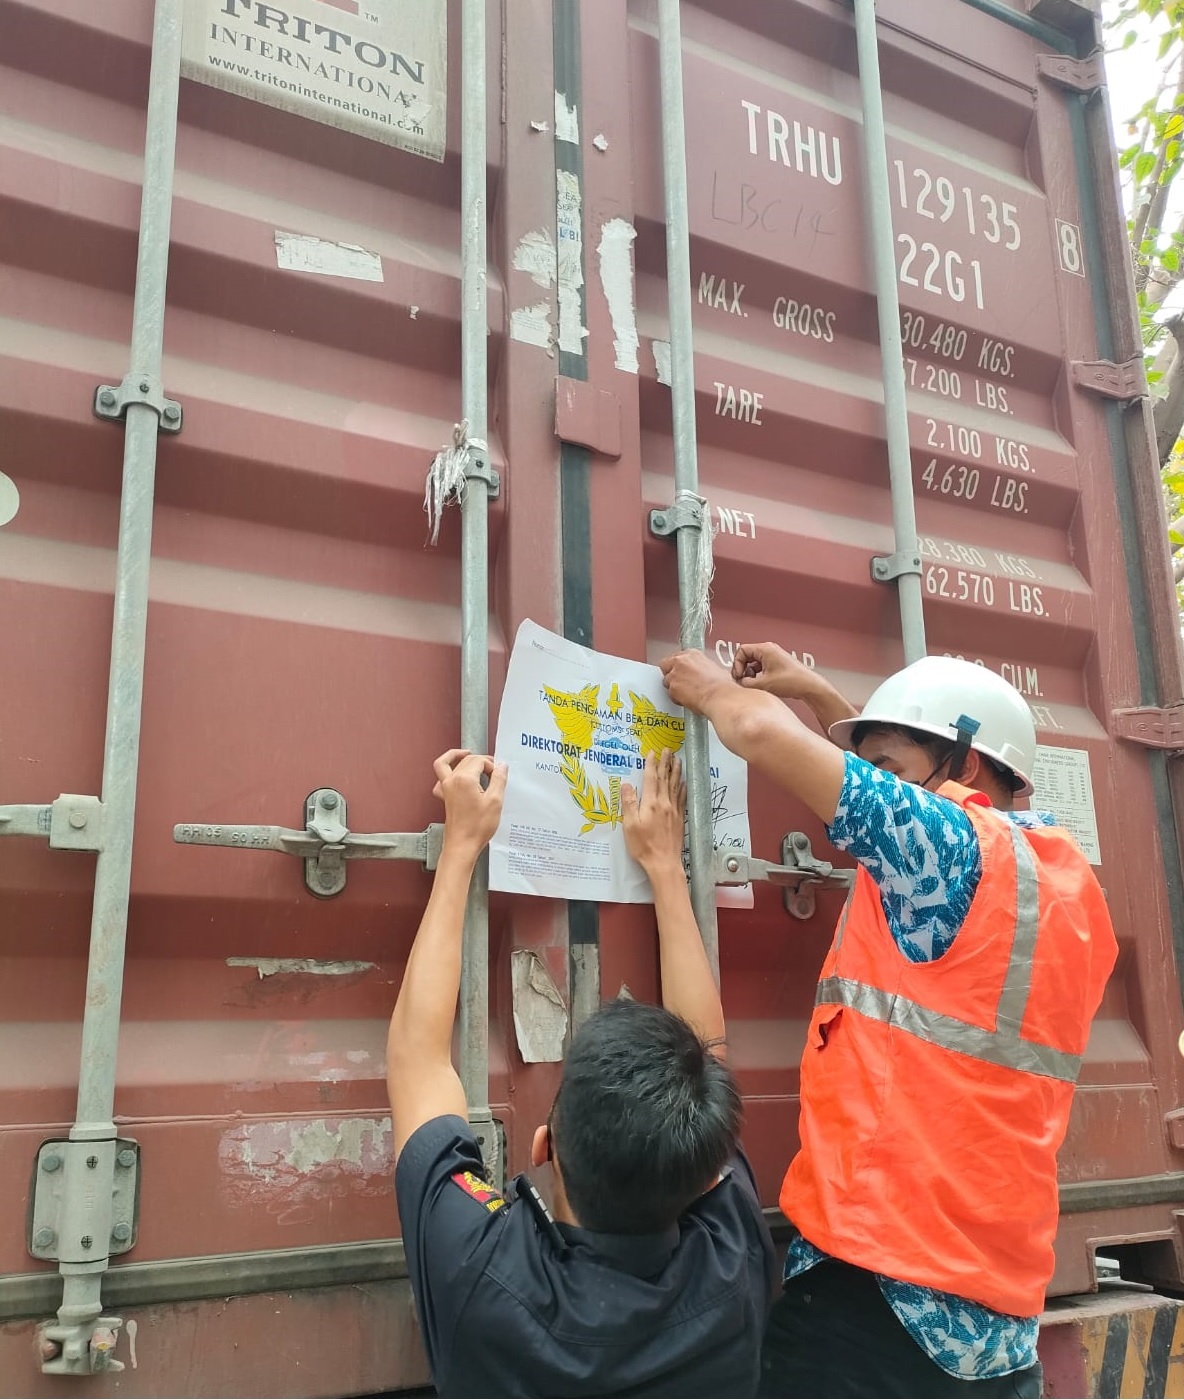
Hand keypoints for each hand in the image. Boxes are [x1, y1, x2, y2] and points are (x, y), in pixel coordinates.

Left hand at [432, 749, 507, 857]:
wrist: (462, 845)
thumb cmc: (477, 827)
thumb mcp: (495, 801)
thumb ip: (499, 779)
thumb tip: (502, 765)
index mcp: (464, 779)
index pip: (480, 761)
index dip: (492, 765)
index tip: (499, 775)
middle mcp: (452, 780)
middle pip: (466, 760)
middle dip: (481, 761)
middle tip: (494, 770)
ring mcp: (446, 789)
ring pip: (448, 764)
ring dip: (458, 757)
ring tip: (467, 754)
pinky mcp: (444, 798)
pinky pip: (440, 779)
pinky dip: (445, 772)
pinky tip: (454, 775)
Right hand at [621, 750, 685, 875]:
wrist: (664, 863)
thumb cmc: (643, 846)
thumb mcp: (629, 826)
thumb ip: (629, 804)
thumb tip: (627, 785)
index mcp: (651, 804)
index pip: (651, 779)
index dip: (651, 764)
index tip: (652, 752)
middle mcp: (664, 804)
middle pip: (665, 779)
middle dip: (666, 763)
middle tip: (668, 750)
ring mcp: (674, 811)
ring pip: (675, 786)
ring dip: (676, 772)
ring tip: (677, 760)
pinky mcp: (680, 819)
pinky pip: (682, 798)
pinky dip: (682, 788)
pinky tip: (683, 783)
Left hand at [659, 649, 733, 715]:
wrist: (719, 696)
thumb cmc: (721, 685)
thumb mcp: (714, 669)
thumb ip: (702, 668)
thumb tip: (703, 673)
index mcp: (692, 654)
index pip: (677, 657)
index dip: (679, 666)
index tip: (682, 672)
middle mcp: (681, 661)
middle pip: (665, 665)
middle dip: (670, 674)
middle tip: (679, 682)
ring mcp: (675, 674)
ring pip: (666, 681)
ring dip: (673, 687)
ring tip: (686, 694)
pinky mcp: (672, 688)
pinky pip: (670, 694)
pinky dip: (676, 698)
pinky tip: (687, 700)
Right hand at [732, 643, 818, 699]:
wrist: (808, 686)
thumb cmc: (791, 681)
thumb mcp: (763, 684)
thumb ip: (746, 683)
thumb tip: (739, 682)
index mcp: (765, 649)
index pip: (742, 651)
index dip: (736, 664)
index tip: (738, 676)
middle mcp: (769, 649)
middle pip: (746, 656)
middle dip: (742, 669)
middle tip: (742, 680)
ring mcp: (774, 656)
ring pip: (753, 662)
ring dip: (750, 673)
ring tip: (753, 683)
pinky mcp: (777, 663)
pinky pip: (761, 666)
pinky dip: (757, 674)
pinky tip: (760, 684)